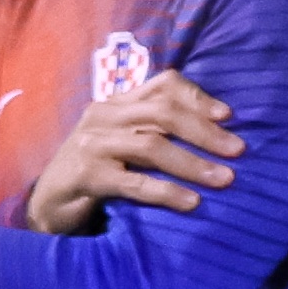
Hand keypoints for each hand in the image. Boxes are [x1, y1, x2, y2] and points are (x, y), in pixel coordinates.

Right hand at [23, 72, 239, 235]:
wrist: (49, 204)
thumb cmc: (97, 173)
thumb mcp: (126, 145)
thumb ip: (156, 131)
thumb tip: (218, 134)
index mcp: (117, 103)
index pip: (162, 85)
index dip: (198, 97)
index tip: (229, 116)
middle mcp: (103, 116)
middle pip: (162, 112)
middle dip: (204, 132)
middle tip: (238, 151)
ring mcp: (91, 144)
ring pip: (151, 144)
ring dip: (192, 162)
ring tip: (224, 179)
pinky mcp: (85, 176)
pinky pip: (133, 182)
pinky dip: (166, 192)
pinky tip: (191, 202)